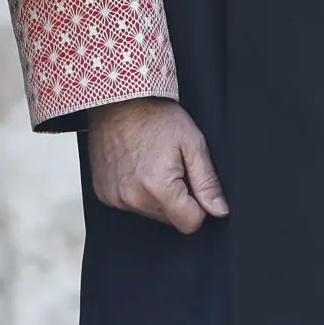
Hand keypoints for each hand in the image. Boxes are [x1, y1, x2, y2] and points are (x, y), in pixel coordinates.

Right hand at [88, 99, 227, 234]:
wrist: (119, 101)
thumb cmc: (157, 117)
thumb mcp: (192, 143)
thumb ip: (207, 181)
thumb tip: (219, 210)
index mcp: (158, 189)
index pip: (189, 223)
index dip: (199, 205)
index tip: (195, 183)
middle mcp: (133, 200)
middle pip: (169, 219)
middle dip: (178, 198)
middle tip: (174, 166)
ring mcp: (115, 198)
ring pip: (150, 212)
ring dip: (158, 195)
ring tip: (155, 163)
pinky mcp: (103, 194)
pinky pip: (130, 204)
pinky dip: (138, 191)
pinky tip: (139, 166)